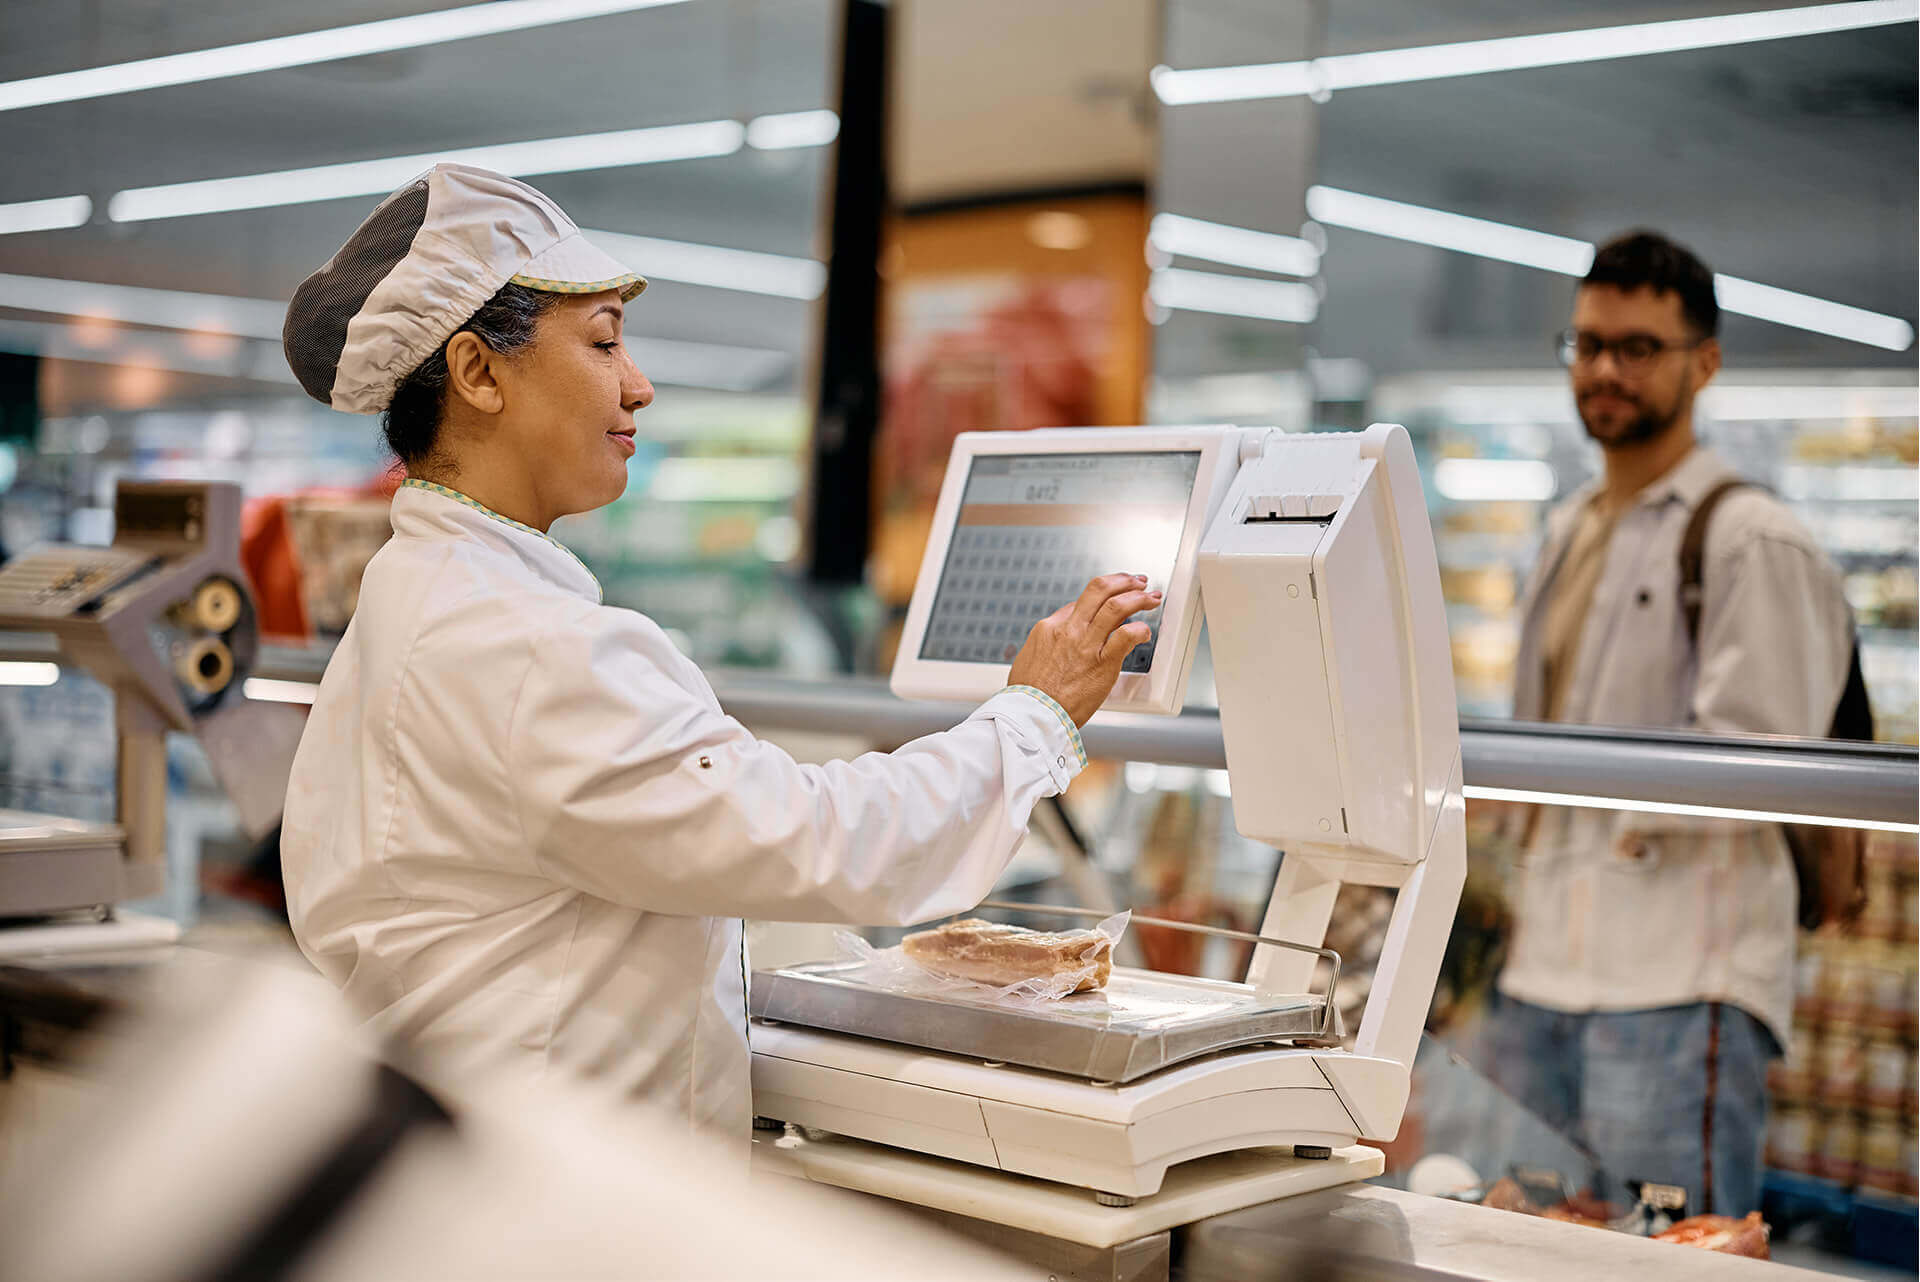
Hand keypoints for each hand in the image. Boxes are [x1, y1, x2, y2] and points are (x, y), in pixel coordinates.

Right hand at [1006, 573, 1161, 724]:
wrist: (1032, 716)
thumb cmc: (1029, 696)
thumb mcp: (1028, 659)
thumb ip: (1046, 645)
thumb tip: (1056, 641)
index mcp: (1049, 628)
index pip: (1081, 602)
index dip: (1101, 598)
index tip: (1112, 601)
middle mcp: (1069, 630)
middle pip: (1099, 589)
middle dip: (1123, 581)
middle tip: (1137, 582)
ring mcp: (1086, 644)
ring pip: (1117, 606)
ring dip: (1138, 597)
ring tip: (1150, 597)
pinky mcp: (1103, 663)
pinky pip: (1127, 635)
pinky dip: (1140, 629)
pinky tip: (1145, 632)